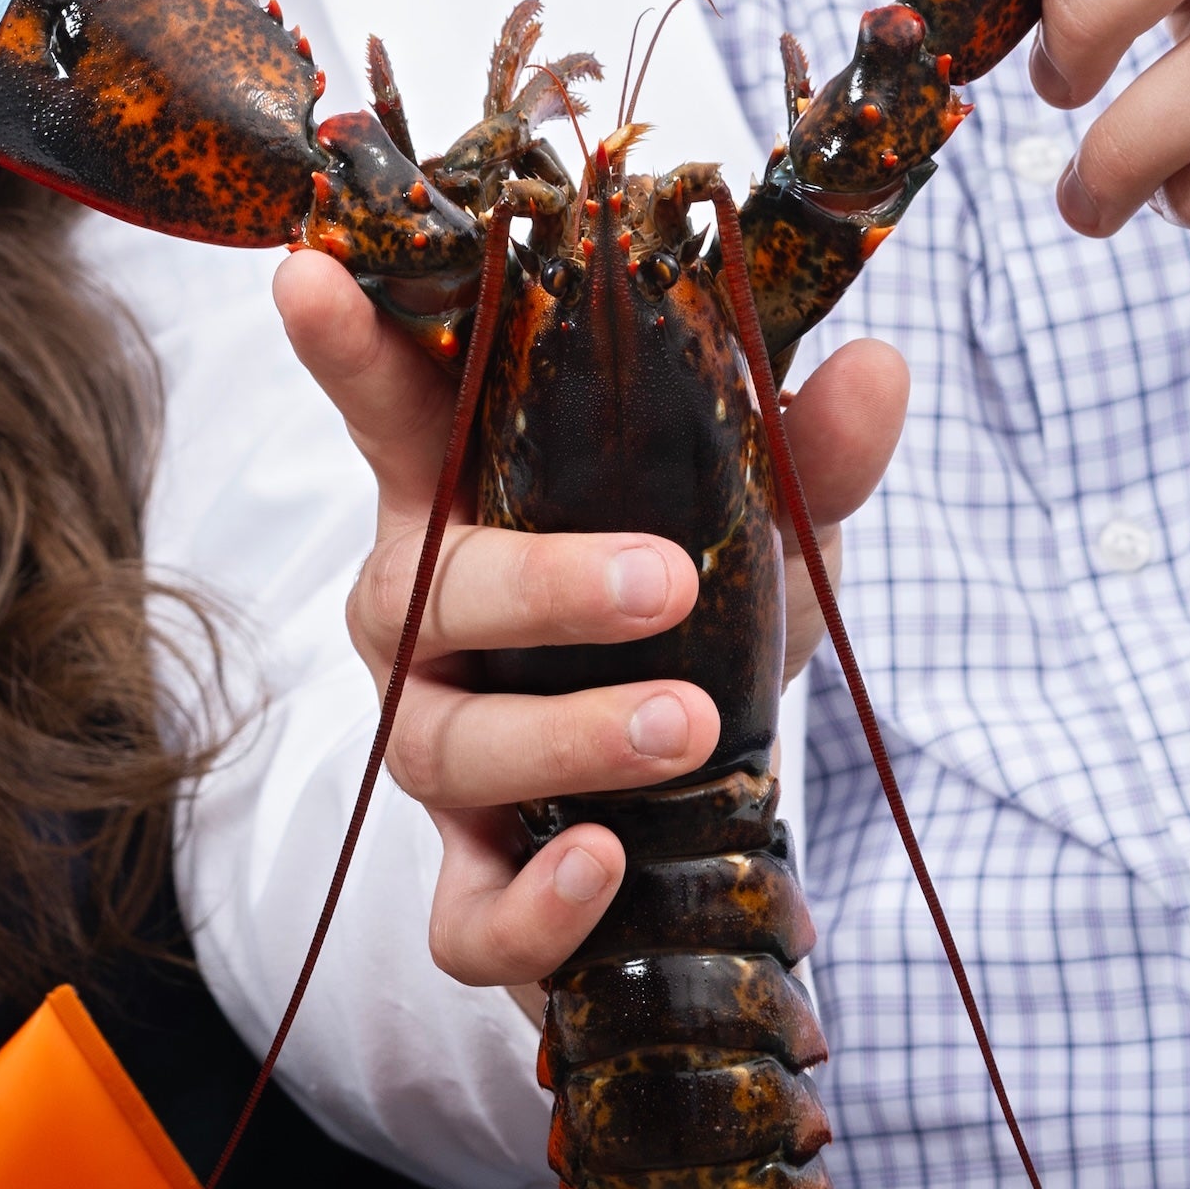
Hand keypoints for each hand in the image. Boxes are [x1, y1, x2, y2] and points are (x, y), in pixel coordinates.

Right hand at [276, 247, 907, 997]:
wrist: (718, 801)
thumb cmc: (701, 618)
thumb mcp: (765, 527)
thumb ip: (807, 453)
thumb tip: (878, 368)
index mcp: (466, 500)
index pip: (390, 405)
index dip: (344, 345)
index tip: (310, 274)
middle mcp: (423, 624)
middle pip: (419, 590)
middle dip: (537, 586)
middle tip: (665, 580)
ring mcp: (437, 752)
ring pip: (444, 747)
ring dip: (567, 735)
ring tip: (685, 726)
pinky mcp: (478, 879)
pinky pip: (463, 914)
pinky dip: (530, 903)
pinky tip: (604, 862)